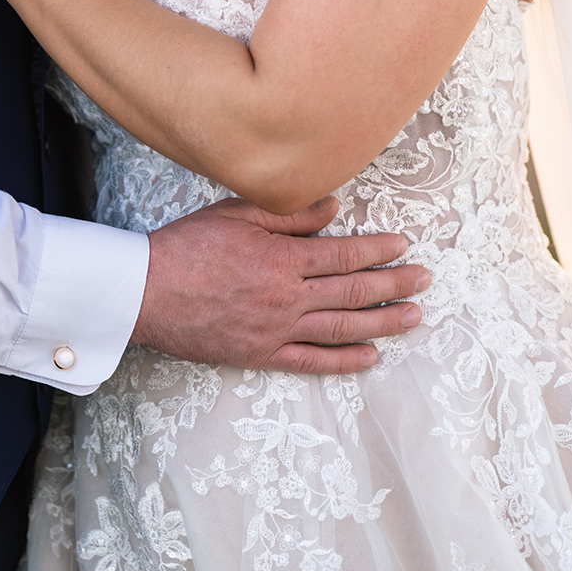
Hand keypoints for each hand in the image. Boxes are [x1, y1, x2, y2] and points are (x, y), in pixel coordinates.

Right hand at [134, 195, 429, 373]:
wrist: (146, 292)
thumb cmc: (189, 246)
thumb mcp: (237, 214)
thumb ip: (289, 213)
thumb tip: (334, 208)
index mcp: (283, 259)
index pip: (345, 255)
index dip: (378, 251)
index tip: (404, 247)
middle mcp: (288, 297)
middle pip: (353, 293)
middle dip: (394, 285)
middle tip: (424, 281)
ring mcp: (277, 330)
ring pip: (342, 329)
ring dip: (383, 323)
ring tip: (413, 317)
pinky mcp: (262, 355)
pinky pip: (312, 362)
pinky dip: (345, 361)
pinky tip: (370, 357)